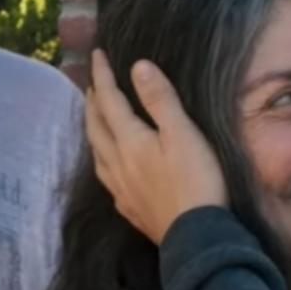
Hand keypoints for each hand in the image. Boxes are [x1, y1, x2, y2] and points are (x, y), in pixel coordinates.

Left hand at [86, 49, 227, 244]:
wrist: (196, 236)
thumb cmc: (197, 180)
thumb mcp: (184, 135)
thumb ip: (161, 101)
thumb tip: (138, 66)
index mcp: (131, 140)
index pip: (110, 101)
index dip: (103, 76)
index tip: (97, 54)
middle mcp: (117, 162)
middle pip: (97, 126)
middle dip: (93, 101)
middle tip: (93, 84)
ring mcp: (120, 188)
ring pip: (97, 152)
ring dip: (93, 130)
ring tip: (95, 119)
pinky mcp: (129, 207)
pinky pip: (106, 177)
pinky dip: (103, 160)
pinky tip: (110, 166)